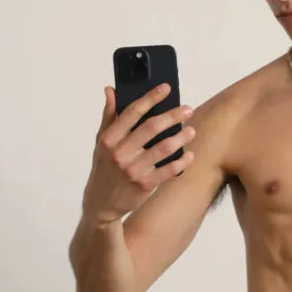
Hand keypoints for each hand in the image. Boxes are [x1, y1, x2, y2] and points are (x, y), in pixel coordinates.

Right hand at [82, 83, 195, 224]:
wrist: (101, 203)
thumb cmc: (104, 168)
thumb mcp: (101, 142)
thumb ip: (108, 116)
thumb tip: (110, 90)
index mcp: (109, 138)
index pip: (132, 112)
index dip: (150, 98)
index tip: (166, 88)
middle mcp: (121, 152)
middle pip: (151, 128)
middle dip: (172, 116)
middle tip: (187, 109)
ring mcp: (133, 169)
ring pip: (163, 148)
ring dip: (181, 138)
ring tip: (191, 130)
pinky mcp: (145, 185)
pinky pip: (168, 170)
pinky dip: (181, 161)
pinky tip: (189, 155)